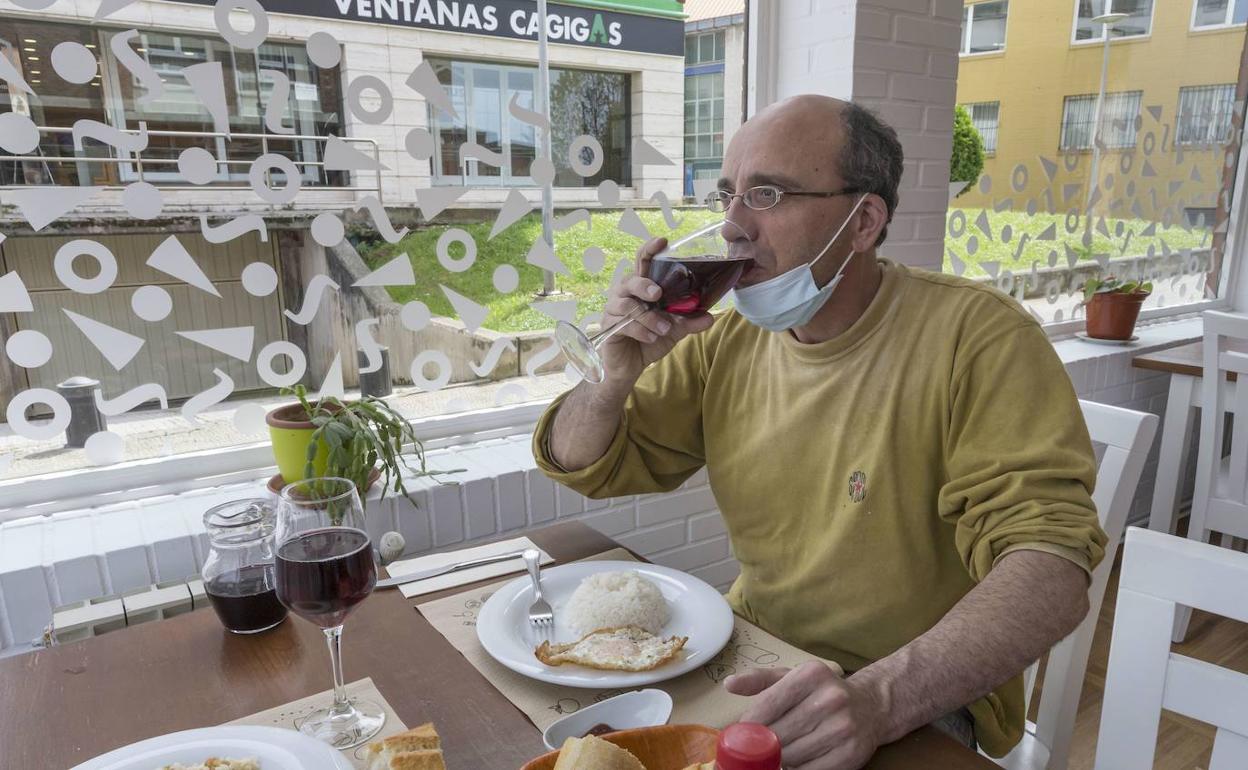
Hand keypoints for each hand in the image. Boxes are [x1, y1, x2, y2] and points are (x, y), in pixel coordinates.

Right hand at [597, 237, 715, 386]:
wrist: (629, 367)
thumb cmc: (648, 341)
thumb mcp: (673, 330)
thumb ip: (689, 321)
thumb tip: (710, 316)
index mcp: (640, 288)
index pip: (642, 262)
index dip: (649, 249)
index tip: (662, 241)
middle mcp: (624, 295)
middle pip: (630, 280)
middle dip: (644, 285)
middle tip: (657, 294)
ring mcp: (614, 311)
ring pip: (627, 304)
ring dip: (648, 316)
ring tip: (664, 328)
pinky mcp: (608, 328)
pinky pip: (623, 324)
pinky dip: (640, 330)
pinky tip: (651, 337)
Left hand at [724, 662, 886, 769]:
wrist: (871, 706)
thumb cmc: (821, 692)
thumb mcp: (792, 676)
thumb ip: (759, 679)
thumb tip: (729, 684)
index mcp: (811, 674)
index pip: (768, 704)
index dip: (749, 724)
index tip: (740, 734)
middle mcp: (830, 699)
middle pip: (778, 734)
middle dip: (760, 745)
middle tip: (753, 750)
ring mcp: (843, 727)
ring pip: (792, 756)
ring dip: (778, 760)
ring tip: (774, 755)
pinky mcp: (852, 754)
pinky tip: (793, 763)